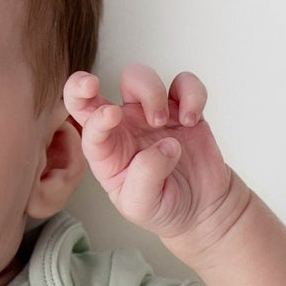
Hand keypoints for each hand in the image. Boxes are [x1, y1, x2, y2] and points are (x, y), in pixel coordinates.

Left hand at [64, 63, 238, 243]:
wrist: (200, 208)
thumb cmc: (163, 207)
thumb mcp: (144, 206)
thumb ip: (146, 177)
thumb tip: (164, 145)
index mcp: (106, 152)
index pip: (87, 127)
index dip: (92, 115)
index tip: (110, 115)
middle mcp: (123, 128)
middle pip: (96, 92)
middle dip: (85, 84)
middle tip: (96, 88)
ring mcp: (151, 115)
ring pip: (139, 78)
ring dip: (150, 92)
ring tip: (162, 121)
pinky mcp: (181, 109)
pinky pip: (184, 84)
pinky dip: (191, 93)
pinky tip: (191, 120)